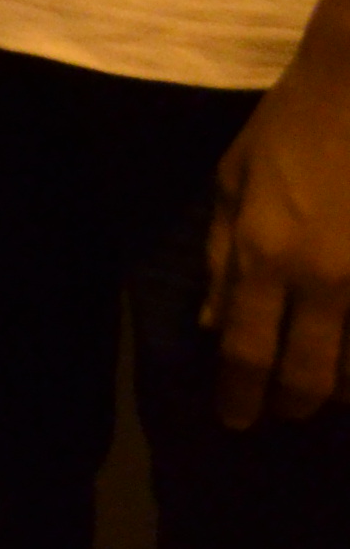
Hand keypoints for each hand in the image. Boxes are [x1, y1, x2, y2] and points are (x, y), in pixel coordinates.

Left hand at [207, 37, 349, 426]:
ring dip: (340, 390)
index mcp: (265, 255)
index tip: (235, 421)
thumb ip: (221, 256)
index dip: (240, 394)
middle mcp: (322, 279)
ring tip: (326, 397)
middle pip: (309, 374)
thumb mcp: (231, 182)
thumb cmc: (288, 127)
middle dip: (292, 405)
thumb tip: (211, 323)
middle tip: (281, 416)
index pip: (247, 350)